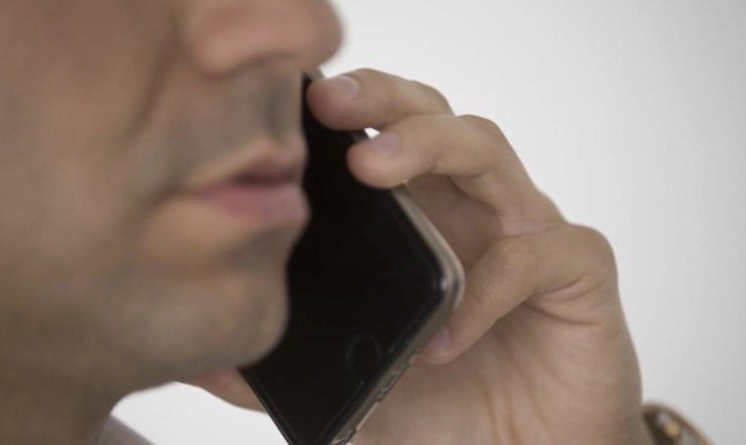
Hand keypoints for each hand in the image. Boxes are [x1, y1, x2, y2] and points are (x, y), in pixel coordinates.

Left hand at [191, 69, 654, 444]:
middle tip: (330, 103)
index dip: (347, 108)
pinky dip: (489, 285)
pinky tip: (446, 337)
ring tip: (370, 167)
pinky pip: (539, 254)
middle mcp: (471, 211)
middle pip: (434, 116)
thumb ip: (290, 366)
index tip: (291, 104)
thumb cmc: (445, 413)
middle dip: (383, 98)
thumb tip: (211, 360)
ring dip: (429, 145)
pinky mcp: (578, 275)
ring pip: (486, 149)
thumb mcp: (353, 386)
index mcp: (419, 221)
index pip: (383, 134)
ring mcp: (526, 235)